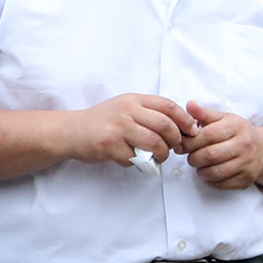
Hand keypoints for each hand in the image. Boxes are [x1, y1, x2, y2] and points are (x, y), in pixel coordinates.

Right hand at [61, 93, 191, 166]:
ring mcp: (118, 128)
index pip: (168, 105)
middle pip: (165, 125)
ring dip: (161, 154)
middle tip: (175, 148)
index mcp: (134, 100)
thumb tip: (181, 126)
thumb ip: (149, 113)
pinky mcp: (109, 145)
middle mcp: (127, 110)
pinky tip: (133, 160)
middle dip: (176, 140)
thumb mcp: (126, 108)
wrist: (71, 131)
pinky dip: (139, 163)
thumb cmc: (103, 121)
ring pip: (154, 143)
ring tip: (158, 157)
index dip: (185, 119)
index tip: (192, 131)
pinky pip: (135, 158)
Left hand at [183, 101, 262, 189]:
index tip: (181, 145)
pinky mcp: (246, 179)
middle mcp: (244, 145)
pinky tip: (210, 173)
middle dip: (193, 158)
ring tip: (200, 165)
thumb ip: (204, 114)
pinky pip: (222, 184)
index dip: (189, 142)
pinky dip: (211, 181)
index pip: (207, 135)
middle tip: (190, 157)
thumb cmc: (239, 133)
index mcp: (236, 127)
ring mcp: (246, 164)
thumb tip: (189, 105)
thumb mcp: (224, 119)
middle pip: (210, 155)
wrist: (262, 149)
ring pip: (215, 172)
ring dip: (201, 171)